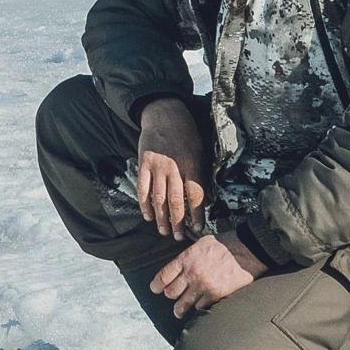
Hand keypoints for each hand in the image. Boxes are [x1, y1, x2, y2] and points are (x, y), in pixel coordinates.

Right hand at [136, 98, 207, 239]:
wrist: (164, 113)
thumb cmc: (186, 132)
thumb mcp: (200, 149)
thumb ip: (202, 173)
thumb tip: (206, 199)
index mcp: (191, 164)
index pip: (195, 195)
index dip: (196, 213)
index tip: (197, 227)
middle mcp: (173, 167)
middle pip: (175, 201)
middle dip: (178, 222)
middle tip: (180, 236)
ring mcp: (156, 166)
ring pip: (158, 198)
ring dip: (161, 218)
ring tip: (165, 231)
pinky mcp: (143, 164)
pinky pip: (143, 189)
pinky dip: (145, 204)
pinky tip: (148, 215)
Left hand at [151, 233, 260, 317]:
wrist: (247, 249)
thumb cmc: (225, 244)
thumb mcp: (200, 244)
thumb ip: (188, 257)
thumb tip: (179, 267)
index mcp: (186, 258)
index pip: (164, 276)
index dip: (157, 285)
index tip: (155, 289)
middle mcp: (192, 273)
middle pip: (171, 292)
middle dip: (170, 295)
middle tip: (171, 297)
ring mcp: (203, 286)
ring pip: (183, 304)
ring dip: (180, 308)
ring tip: (178, 311)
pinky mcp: (216, 295)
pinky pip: (200, 307)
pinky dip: (199, 307)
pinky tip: (198, 307)